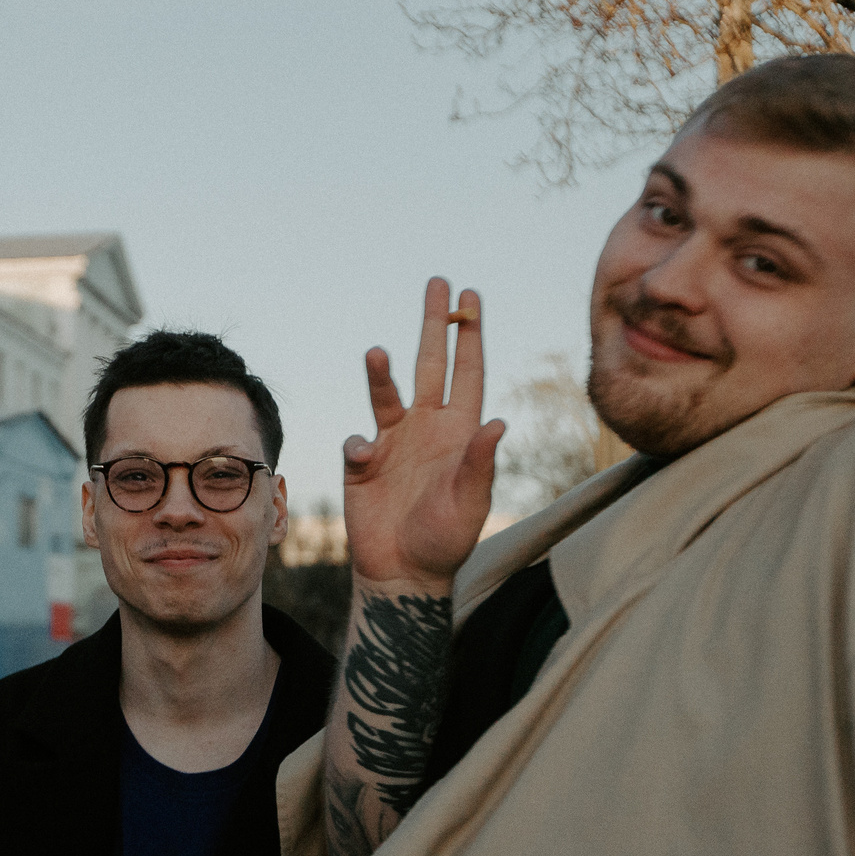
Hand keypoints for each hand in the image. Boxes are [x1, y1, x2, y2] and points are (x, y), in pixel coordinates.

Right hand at [344, 278, 504, 589]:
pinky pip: (356, 441)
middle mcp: (428, 428)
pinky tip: (363, 459)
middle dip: (435, 324)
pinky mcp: (363, 462)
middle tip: (438, 282)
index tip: (471, 298)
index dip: (470, 337)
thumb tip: (498, 420)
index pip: (467, 374)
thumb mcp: (471, 504)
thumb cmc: (447, 541)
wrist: (404, 573)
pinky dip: (358, 445)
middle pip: (430, 365)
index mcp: (460, 432)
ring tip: (378, 353)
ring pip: (386, 393)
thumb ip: (480, 463)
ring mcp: (393, 442)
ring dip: (382, 372)